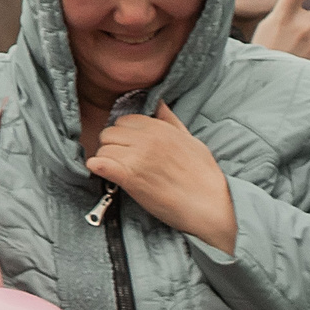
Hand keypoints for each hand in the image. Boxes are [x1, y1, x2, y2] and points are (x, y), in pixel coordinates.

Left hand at [88, 101, 237, 253]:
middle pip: (109, 133)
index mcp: (159, 127)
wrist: (211, 205)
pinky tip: (103, 173)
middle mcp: (146, 139)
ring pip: (103, 150)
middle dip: (113, 147)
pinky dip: (97, 168)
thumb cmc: (204, 175)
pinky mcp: (131, 178)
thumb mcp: (191, 139)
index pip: (124, 121)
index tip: (130, 149)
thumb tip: (159, 104)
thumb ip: (171, 121)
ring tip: (120, 173)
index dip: (124, 135)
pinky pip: (100, 164)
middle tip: (123, 163)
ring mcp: (137, 157)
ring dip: (107, 161)